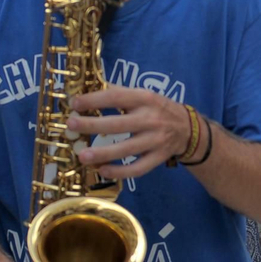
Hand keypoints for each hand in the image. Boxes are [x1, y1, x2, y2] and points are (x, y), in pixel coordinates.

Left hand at [66, 86, 209, 178]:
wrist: (189, 128)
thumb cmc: (159, 109)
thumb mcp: (144, 95)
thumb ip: (120, 93)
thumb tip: (88, 89)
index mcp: (145, 99)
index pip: (117, 97)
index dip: (95, 100)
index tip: (75, 103)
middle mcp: (151, 119)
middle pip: (119, 124)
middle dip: (93, 125)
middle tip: (71, 125)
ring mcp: (156, 140)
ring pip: (127, 149)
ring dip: (103, 153)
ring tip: (82, 156)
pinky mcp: (158, 158)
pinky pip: (138, 168)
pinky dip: (120, 172)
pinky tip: (103, 171)